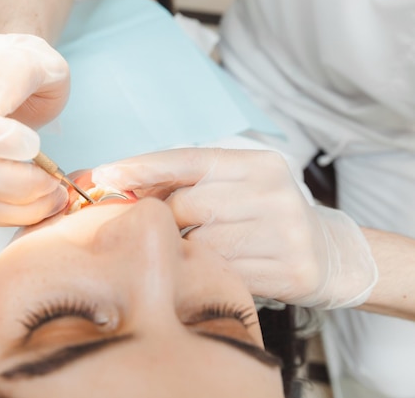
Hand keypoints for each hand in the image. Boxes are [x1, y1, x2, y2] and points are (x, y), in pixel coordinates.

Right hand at [0, 33, 69, 225]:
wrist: (19, 82)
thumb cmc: (22, 66)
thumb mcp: (30, 55)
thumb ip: (13, 70)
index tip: (34, 142)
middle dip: (14, 180)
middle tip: (52, 176)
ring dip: (20, 203)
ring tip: (55, 190)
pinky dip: (15, 214)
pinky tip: (43, 201)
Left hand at [92, 147, 377, 308]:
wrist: (330, 253)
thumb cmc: (264, 216)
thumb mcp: (236, 186)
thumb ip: (187, 183)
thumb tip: (121, 184)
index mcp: (258, 164)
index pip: (189, 159)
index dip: (142, 167)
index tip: (105, 174)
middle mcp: (274, 192)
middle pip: (187, 205)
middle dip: (166, 220)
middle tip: (167, 230)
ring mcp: (284, 232)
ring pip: (199, 245)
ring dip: (185, 252)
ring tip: (196, 251)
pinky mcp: (289, 270)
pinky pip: (221, 276)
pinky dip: (207, 275)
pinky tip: (213, 271)